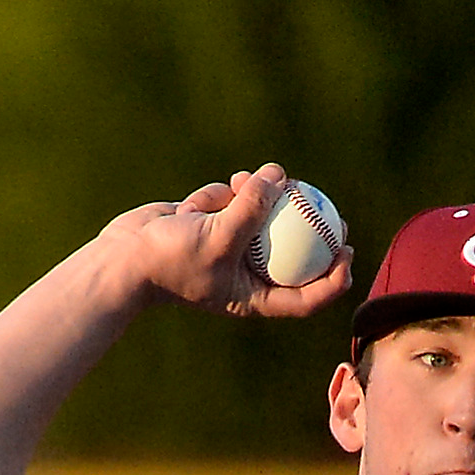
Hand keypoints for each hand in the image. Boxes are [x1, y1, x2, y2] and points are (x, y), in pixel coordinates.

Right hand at [97, 162, 352, 318]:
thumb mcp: (216, 237)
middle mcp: (249, 276)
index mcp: (255, 298)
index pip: (306, 297)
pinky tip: (195, 205)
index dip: (334, 279)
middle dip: (316, 233)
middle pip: (296, 256)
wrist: (125, 256)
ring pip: (264, 219)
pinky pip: (236, 203)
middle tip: (334, 212)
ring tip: (240, 182)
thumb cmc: (170, 260)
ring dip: (252, 198)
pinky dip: (219, 197)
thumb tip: (280, 176)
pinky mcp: (219, 225)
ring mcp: (235, 249)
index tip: (348, 252)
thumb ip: (250, 208)